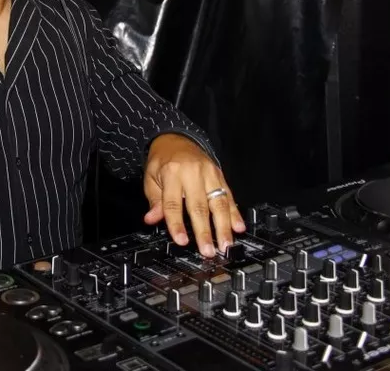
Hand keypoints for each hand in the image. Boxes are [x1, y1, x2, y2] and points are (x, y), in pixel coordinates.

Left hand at [143, 134, 244, 257]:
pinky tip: (238, 226)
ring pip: (218, 202)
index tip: (181, 241)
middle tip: (208, 250)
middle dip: (204, 231)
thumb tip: (152, 219)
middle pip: (199, 206)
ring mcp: (209, 173)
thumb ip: (154, 200)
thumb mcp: (151, 177)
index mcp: (171, 173)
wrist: (176, 139)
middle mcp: (192, 173)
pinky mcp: (220, 175)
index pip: (173, 203)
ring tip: (225, 244)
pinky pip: (229, 195)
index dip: (177, 224)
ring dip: (223, 226)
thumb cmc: (163, 161)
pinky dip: (234, 213)